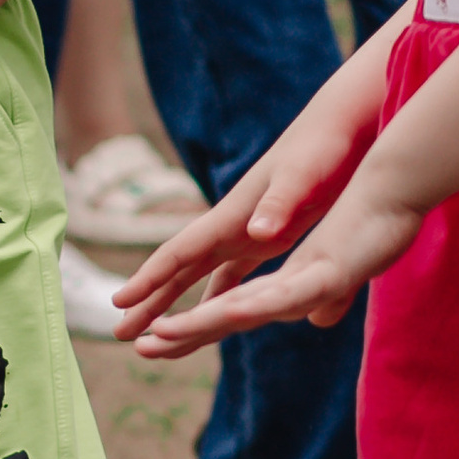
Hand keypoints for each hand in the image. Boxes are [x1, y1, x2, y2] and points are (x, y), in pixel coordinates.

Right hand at [113, 87, 380, 347]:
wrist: (339, 124)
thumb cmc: (322, 147)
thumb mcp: (302, 177)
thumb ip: (278, 203)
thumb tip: (255, 231)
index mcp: (233, 215)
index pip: (179, 252)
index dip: (148, 278)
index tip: (119, 302)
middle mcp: (231, 225)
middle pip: (179, 269)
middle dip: (149, 302)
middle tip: (119, 334)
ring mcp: (246, 231)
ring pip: (201, 275)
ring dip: (175, 303)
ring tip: (154, 333)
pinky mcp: (268, 235)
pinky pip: (231, 274)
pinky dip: (216, 296)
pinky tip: (212, 316)